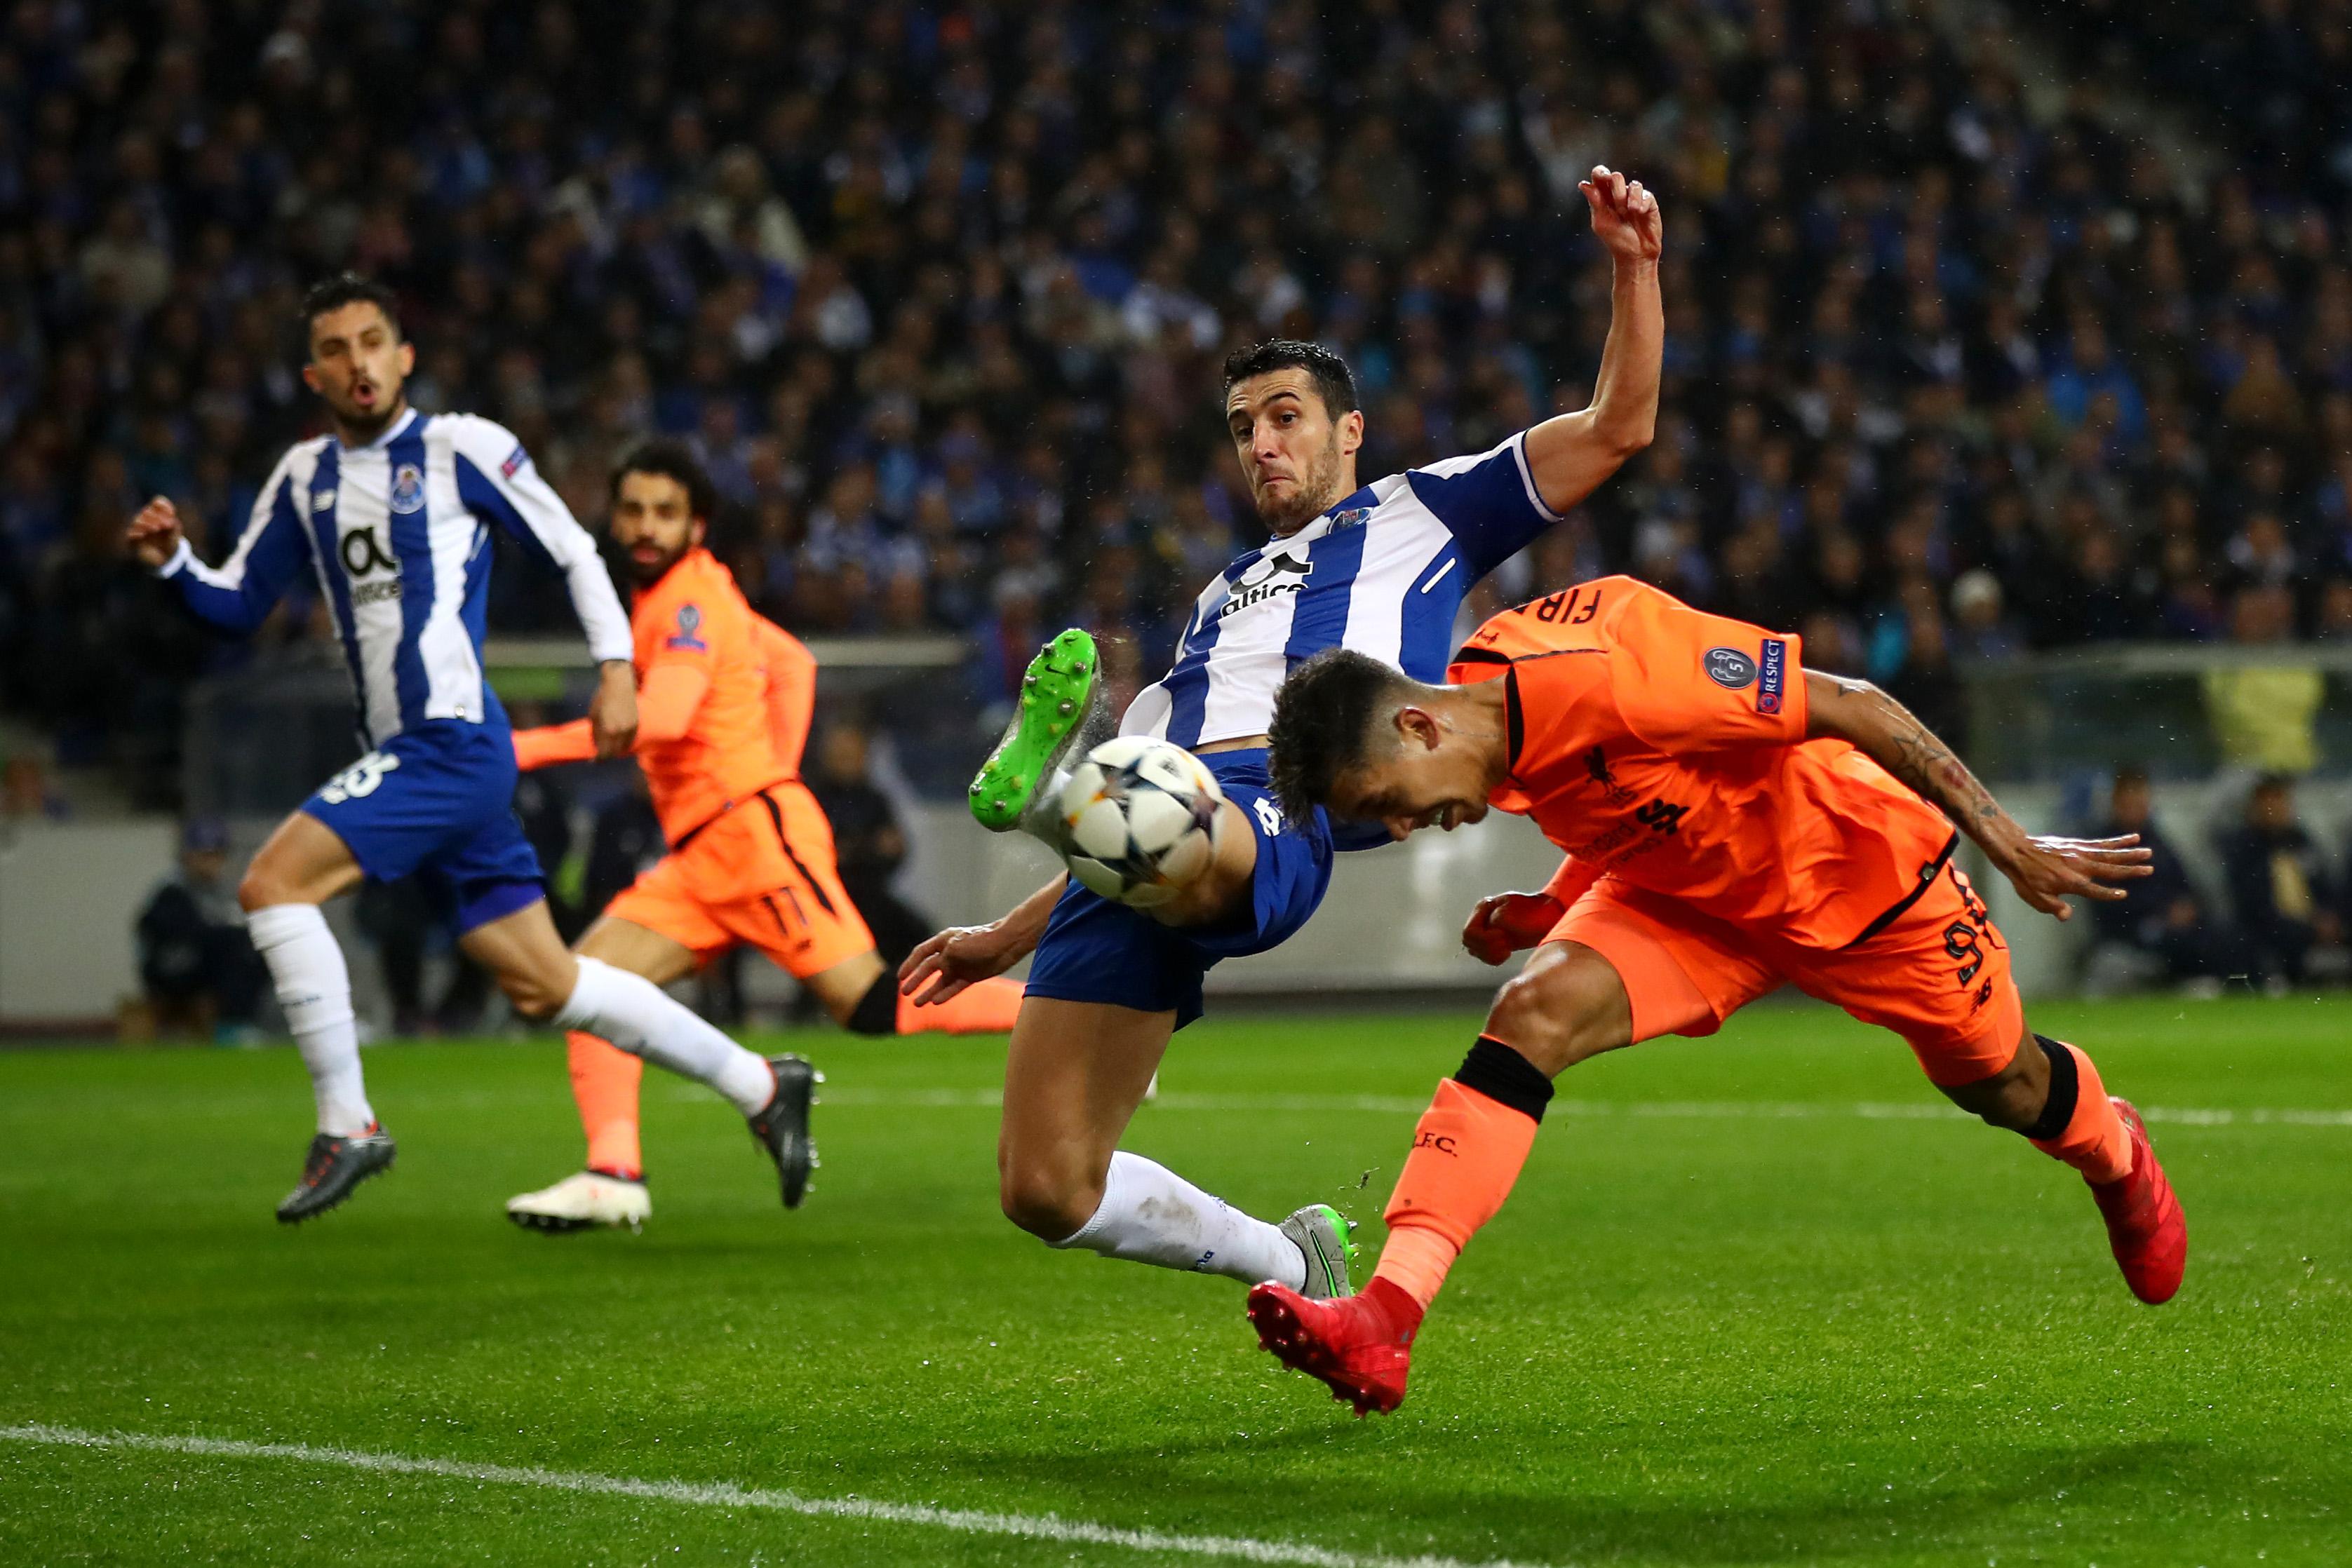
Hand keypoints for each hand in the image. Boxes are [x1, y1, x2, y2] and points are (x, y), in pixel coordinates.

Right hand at [126, 495, 184, 568]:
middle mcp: (145, 518)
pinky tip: (143, 534)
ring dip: (147, 523)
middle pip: (147, 511)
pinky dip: (137, 532)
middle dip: (157, 517)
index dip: (164, 505)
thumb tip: (168, 522)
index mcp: (157, 513)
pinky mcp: (132, 540)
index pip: (157, 502)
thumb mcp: (175, 532)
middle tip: (166, 525)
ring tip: (156, 529)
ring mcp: (138, 528)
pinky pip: (131, 534)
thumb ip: (173, 524)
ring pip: (137, 520)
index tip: (172, 513)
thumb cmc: (170, 541)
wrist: (166, 558)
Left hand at [588, 661, 637, 758]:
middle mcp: (621, 732)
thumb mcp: (594, 715)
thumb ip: (596, 733)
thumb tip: (596, 745)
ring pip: (624, 747)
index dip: (598, 760)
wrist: (620, 684)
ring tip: (609, 747)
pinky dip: (623, 743)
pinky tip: (618, 740)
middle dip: (606, 755)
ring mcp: (631, 728)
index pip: (604, 753)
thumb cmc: (603, 698)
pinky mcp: (636, 724)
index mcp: (608, 730)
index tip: (593, 762)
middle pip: (614, 753)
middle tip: (600, 755)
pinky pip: (630, 740)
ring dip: (616, 750)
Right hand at [899, 920, 1029, 1006]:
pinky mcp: (971, 976)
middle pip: (928, 969)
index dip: (910, 965)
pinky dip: (945, 994)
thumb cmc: (980, 940)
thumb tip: (939, 969)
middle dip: (916, 980)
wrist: (1006, 944)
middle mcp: (950, 954)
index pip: (921, 953)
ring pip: (940, 981)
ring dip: (928, 991)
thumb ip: (944, 959)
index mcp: (944, 941)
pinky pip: (954, 987)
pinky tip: (936, 1002)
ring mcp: (960, 965)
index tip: (900, 977)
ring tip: (917, 1003)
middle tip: (904, 992)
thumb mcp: (956, 947)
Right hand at [1462, 890, 1565, 965]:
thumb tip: (1488, 931)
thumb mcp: (1513, 913)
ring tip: (1507, 949)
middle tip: (1506, 944)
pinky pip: (1485, 956)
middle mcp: (1482, 918)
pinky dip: (1494, 959)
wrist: (1551, 915)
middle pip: (1469, 943)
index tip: (1504, 938)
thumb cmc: (1535, 912)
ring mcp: (1487, 929)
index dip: (1484, 940)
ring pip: (1475, 951)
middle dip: (1487, 947)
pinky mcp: (1495, 941)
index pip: (1469, 933)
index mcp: (1484, 907)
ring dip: (1490, 954)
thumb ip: (1496, 921)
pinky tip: (1507, 953)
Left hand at [1580, 166, 1661, 266]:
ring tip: (1629, 212)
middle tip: (1618, 209)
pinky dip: (1641, 203)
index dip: (1601, 172)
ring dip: (1629, 199)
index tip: (1603, 177)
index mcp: (1603, 197)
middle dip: (1616, 192)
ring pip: (1633, 184)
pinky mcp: (1649, 202)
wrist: (1635, 254)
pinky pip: (1645, 194)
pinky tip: (1640, 212)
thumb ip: (1594, 202)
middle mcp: (1619, 194)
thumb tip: (1583, 184)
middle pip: (1616, 177)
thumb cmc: (1616, 240)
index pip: (1599, 176)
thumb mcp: (1601, 222)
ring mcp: (1635, 197)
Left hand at [1985, 833, 2152, 920]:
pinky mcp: (2079, 845)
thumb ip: (2053, 907)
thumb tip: (2067, 916)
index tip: (2123, 894)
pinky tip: (2133, 837)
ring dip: (2130, 853)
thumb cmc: (2025, 877)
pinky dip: (2118, 841)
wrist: (2016, 850)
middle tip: (2150, 869)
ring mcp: (2080, 853)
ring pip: (2110, 854)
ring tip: (2148, 852)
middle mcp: (2078, 866)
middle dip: (2130, 871)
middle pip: (2109, 869)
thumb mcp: (2035, 898)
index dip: (2108, 893)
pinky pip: (2102, 843)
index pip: (2094, 890)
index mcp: (2070, 882)